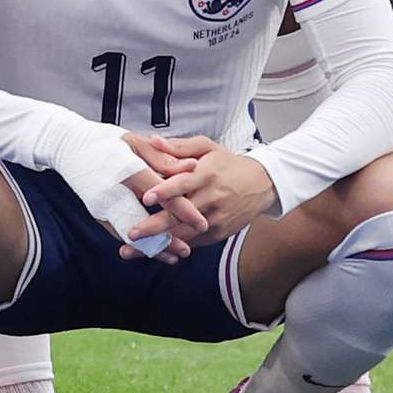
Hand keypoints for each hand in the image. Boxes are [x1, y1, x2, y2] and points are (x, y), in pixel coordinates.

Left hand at [124, 133, 276, 253]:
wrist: (261, 185)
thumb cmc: (227, 164)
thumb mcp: (207, 147)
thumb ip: (178, 146)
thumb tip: (151, 140)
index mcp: (206, 175)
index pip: (183, 184)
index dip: (165, 191)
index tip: (146, 198)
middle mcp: (211, 199)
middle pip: (180, 216)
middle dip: (154, 227)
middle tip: (131, 234)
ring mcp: (215, 219)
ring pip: (184, 235)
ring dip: (158, 244)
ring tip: (132, 251)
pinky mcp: (218, 234)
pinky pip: (192, 243)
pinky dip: (172, 248)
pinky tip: (151, 252)